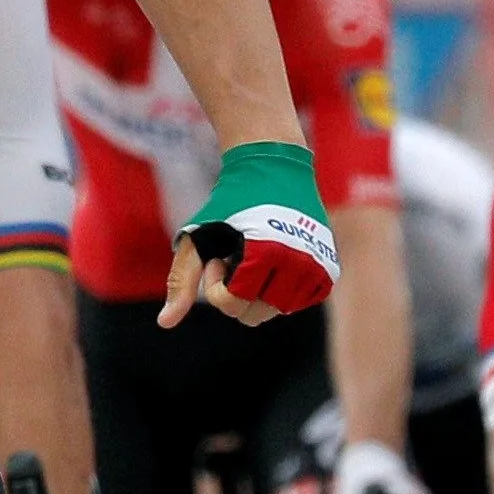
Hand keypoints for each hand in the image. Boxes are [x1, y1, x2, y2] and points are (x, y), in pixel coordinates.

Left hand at [164, 147, 336, 326]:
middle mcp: (297, 263)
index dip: (216, 286)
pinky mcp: (328, 271)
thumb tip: (165, 323)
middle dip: (237, 292)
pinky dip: (282, 291)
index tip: (216, 259)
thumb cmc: (231, 203)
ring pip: (276, 311)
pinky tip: (274, 265)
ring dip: (260, 293)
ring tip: (254, 259)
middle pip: (254, 315)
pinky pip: (298, 303)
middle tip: (235, 258)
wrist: (275, 171)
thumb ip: (181, 280)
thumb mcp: (199, 237)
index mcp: (267, 253)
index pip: (234, 305)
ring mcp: (316, 268)